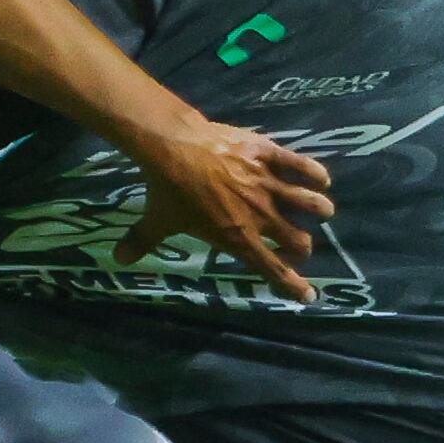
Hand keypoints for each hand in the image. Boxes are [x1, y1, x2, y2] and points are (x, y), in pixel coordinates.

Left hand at [118, 119, 334, 300]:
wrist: (175, 148)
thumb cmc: (169, 190)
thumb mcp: (157, 221)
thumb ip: (143, 241)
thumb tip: (120, 258)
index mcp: (237, 239)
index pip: (272, 269)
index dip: (293, 285)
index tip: (309, 294)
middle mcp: (260, 217)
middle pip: (298, 241)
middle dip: (302, 247)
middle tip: (299, 244)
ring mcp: (268, 186)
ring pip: (309, 204)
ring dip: (319, 210)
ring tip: (324, 211)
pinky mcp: (270, 156)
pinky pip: (301, 166)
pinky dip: (315, 174)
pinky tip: (322, 179)